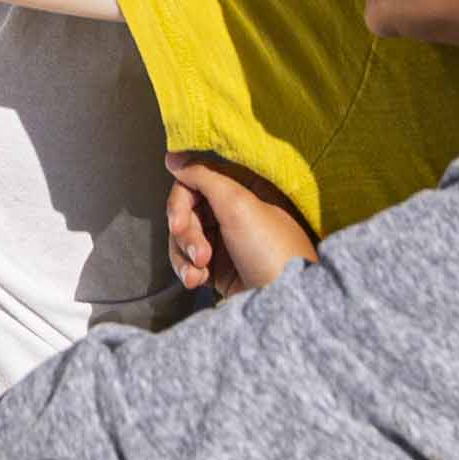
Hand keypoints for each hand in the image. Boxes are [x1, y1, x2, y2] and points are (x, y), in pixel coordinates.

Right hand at [166, 152, 317, 296]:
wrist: (284, 302)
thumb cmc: (272, 251)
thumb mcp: (237, 203)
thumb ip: (202, 175)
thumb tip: (173, 157)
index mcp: (243, 188)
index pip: (196, 180)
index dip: (182, 199)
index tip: (177, 219)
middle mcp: (232, 210)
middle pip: (185, 210)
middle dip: (185, 233)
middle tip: (199, 253)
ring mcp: (224, 239)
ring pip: (181, 236)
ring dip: (183, 254)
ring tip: (199, 271)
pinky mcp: (217, 266)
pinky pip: (186, 260)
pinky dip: (187, 270)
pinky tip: (199, 280)